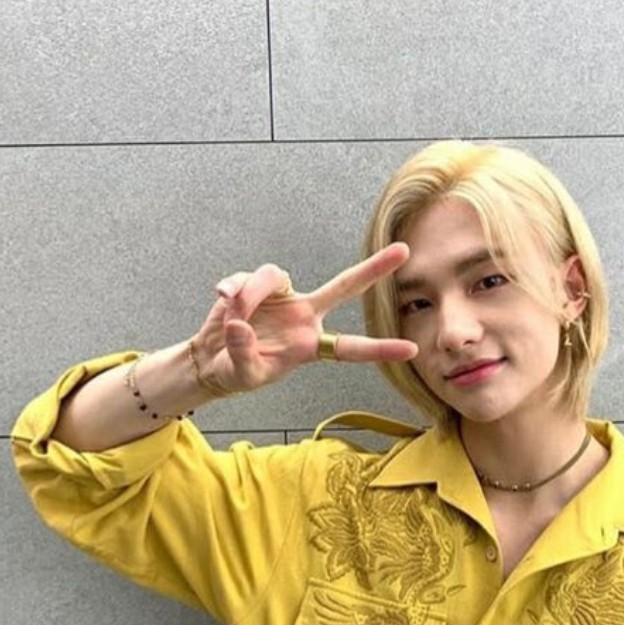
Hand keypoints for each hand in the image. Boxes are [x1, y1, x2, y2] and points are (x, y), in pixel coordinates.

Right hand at [193, 244, 416, 393]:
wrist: (212, 356)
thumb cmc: (236, 370)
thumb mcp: (243, 373)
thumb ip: (244, 353)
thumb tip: (241, 325)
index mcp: (311, 345)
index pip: (350, 347)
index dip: (379, 349)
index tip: (411, 350)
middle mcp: (305, 316)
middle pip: (344, 287)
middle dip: (374, 269)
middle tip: (404, 251)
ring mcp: (284, 297)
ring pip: (275, 276)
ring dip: (251, 292)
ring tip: (232, 311)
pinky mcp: (258, 284)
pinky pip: (248, 277)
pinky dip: (234, 287)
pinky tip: (222, 298)